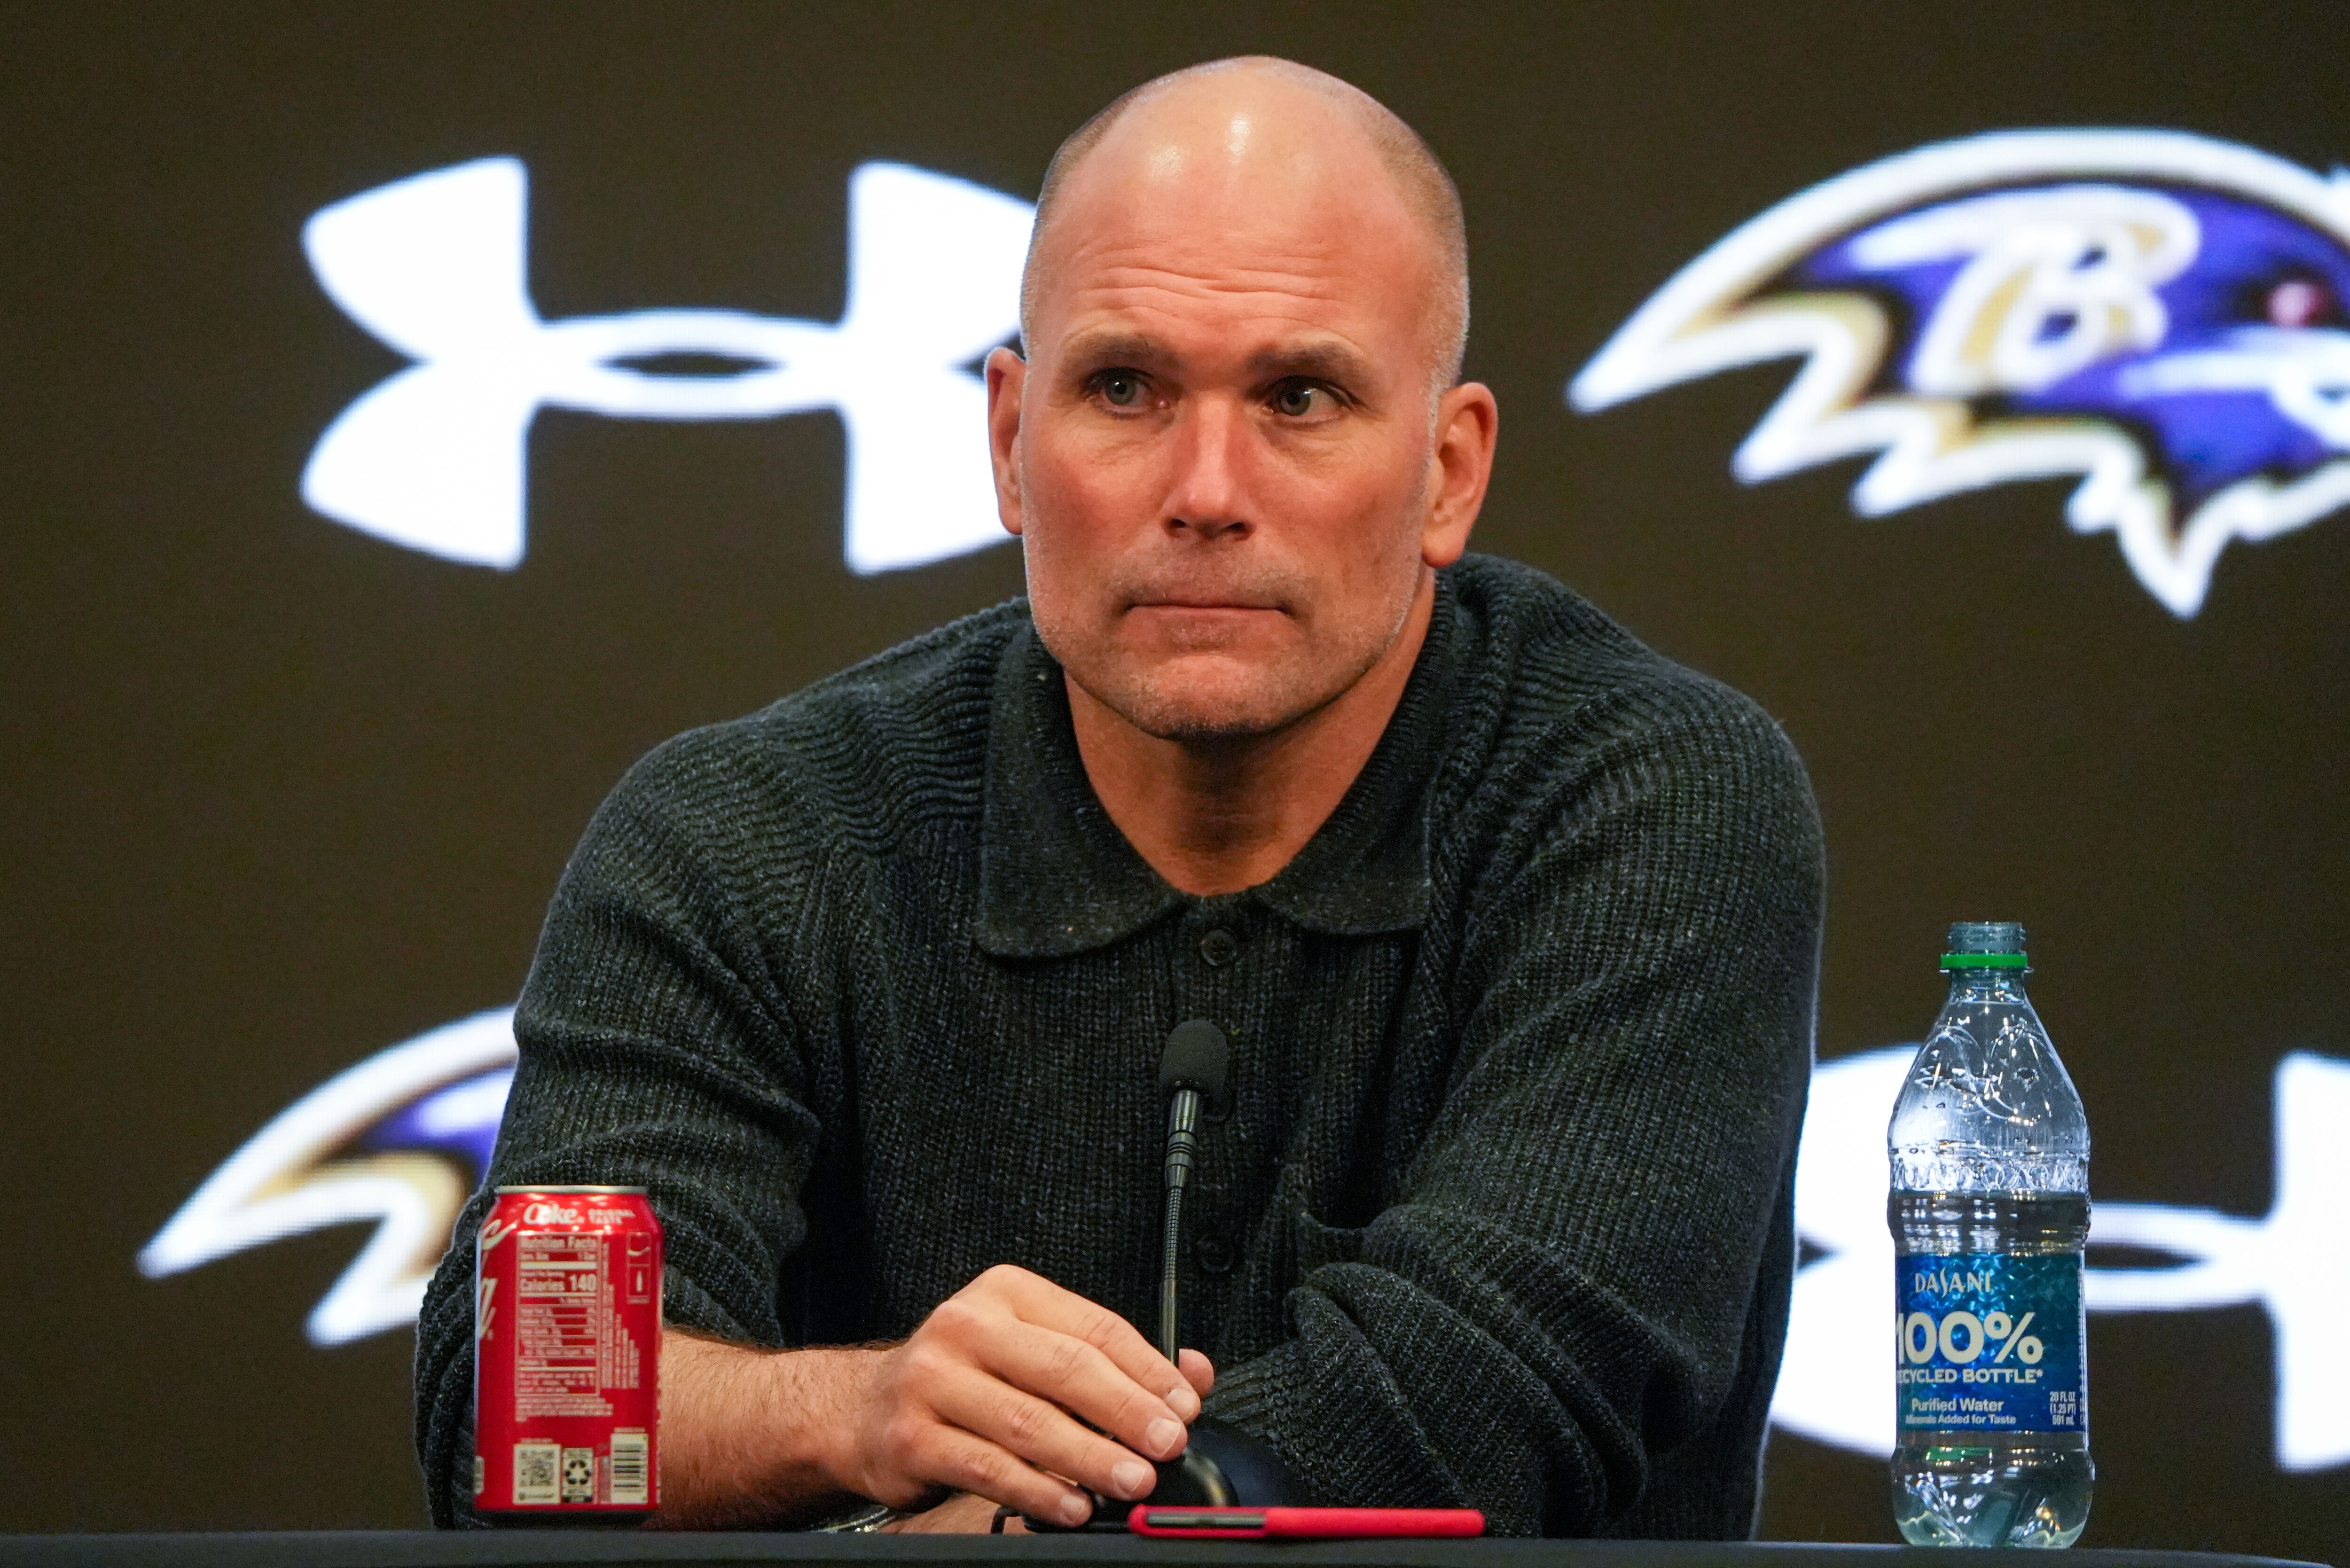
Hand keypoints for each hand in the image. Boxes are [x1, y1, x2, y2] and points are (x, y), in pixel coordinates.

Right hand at [836, 1264, 1215, 1525]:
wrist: (866, 1410)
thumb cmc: (966, 1378)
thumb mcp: (1035, 1349)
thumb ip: (1112, 1360)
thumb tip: (1194, 1373)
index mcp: (1007, 1294)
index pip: (1093, 1327)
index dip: (1147, 1369)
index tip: (1184, 1404)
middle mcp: (966, 1326)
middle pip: (1064, 1369)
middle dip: (1125, 1411)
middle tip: (1167, 1443)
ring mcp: (933, 1380)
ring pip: (1028, 1422)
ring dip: (1090, 1458)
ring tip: (1132, 1480)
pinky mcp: (912, 1436)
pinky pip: (989, 1467)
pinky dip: (1038, 1491)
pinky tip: (1073, 1505)